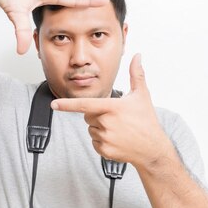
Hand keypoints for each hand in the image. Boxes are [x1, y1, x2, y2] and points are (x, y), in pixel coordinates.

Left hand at [50, 54, 172, 168]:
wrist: (153, 149)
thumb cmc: (147, 120)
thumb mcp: (142, 95)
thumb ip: (136, 74)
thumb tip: (138, 56)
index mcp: (112, 108)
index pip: (85, 105)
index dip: (67, 105)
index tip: (54, 105)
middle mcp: (107, 123)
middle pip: (87, 116)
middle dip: (96, 115)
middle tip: (115, 118)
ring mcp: (105, 138)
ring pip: (91, 129)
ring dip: (100, 128)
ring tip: (118, 130)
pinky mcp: (104, 151)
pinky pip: (94, 142)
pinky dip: (102, 141)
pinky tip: (117, 140)